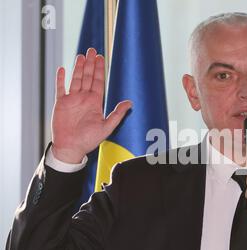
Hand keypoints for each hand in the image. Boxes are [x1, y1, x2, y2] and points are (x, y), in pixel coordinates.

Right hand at [51, 48, 131, 162]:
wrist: (71, 148)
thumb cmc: (89, 140)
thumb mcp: (106, 127)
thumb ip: (117, 114)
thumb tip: (130, 103)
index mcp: (95, 102)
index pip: (99, 82)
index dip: (100, 70)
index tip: (101, 58)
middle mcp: (84, 98)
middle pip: (88, 77)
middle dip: (90, 64)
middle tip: (92, 50)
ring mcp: (72, 100)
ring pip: (76, 79)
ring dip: (78, 68)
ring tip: (81, 56)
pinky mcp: (61, 103)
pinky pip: (60, 88)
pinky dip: (61, 78)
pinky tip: (62, 69)